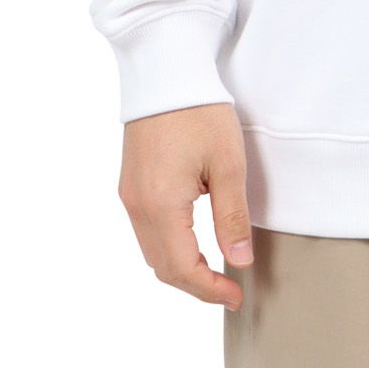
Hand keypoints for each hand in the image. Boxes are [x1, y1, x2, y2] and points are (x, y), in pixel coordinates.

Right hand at [118, 101, 253, 309]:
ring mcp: (129, 194)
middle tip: (229, 289)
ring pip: (151, 250)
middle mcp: (137, 205)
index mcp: (160, 205)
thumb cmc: (201, 112)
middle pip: (161, 267)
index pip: (182, 269)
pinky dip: (168, 246)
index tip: (236, 296)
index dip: (209, 290)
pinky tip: (192, 241)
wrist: (167, 71)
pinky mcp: (130, 182)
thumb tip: (239, 260)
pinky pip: (145, 229)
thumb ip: (232, 217)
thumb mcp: (227, 164)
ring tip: (215, 269)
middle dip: (195, 285)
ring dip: (180, 267)